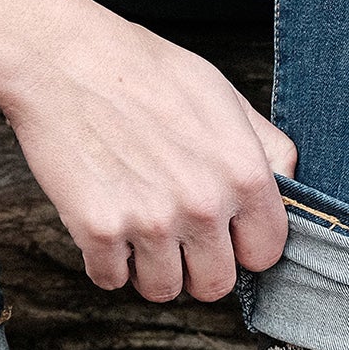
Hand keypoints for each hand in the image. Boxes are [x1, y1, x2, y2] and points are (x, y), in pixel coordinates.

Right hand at [0, 0, 295, 302]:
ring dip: (149, 268)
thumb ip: (263, 146)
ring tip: (137, 228)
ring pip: (163, 290)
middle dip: (196, 266)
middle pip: (216, 285)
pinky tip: (103, 224)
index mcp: (243, 173)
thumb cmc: (139, 70)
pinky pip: (110, 280)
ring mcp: (150, 222)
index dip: (243, 246)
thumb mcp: (221, 95)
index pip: (266, 253)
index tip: (223, 235)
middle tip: (175, 236)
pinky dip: (103, 262)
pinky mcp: (99, 231)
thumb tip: (288, 184)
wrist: (61, 59)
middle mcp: (203, 205)